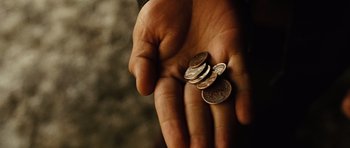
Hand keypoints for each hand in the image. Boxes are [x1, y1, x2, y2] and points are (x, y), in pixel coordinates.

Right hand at [129, 0, 251, 146]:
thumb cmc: (164, 7)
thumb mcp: (145, 32)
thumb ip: (142, 60)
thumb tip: (141, 89)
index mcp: (168, 72)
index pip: (169, 104)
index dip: (173, 125)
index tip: (178, 147)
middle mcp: (193, 73)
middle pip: (196, 107)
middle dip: (199, 131)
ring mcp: (214, 63)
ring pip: (220, 97)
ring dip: (223, 123)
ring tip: (224, 147)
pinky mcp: (233, 49)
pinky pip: (240, 75)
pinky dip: (243, 95)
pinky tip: (245, 116)